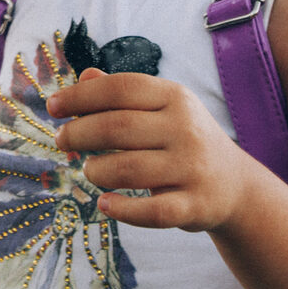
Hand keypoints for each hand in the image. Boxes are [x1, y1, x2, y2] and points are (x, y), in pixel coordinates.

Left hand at [47, 69, 263, 231]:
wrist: (234, 184)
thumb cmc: (182, 141)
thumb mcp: (160, 109)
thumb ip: (122, 94)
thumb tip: (84, 77)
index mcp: (175, 97)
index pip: (121, 88)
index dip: (80, 96)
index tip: (53, 107)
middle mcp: (186, 129)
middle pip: (118, 127)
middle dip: (79, 134)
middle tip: (62, 141)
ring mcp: (192, 168)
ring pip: (128, 169)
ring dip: (96, 171)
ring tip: (89, 170)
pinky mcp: (194, 205)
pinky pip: (152, 211)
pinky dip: (123, 210)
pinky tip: (105, 204)